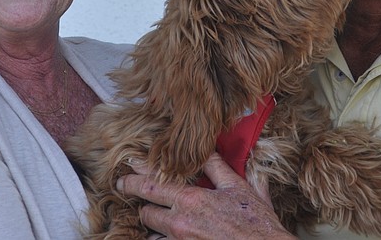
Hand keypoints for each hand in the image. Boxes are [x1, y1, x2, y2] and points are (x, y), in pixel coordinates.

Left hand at [116, 152, 295, 239]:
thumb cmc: (256, 223)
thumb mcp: (239, 188)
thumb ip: (218, 168)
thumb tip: (207, 150)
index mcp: (192, 200)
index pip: (152, 185)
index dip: (135, 177)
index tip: (126, 171)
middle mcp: (181, 222)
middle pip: (145, 210)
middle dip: (136, 198)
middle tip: (124, 187)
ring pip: (151, 232)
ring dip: (150, 224)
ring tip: (147, 214)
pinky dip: (160, 238)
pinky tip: (159, 233)